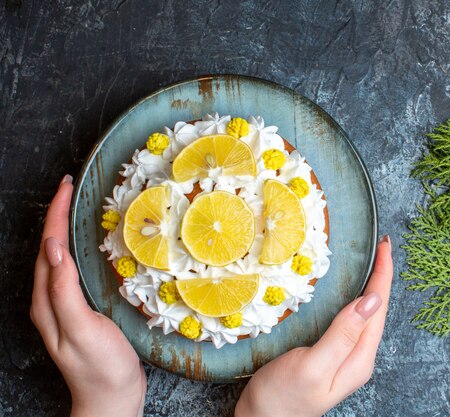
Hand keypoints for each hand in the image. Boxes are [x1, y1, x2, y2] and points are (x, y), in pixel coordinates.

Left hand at [30, 175, 145, 416]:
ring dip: (64, 229)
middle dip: (56, 215)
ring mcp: (64, 306)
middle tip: (71, 189)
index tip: (67, 186)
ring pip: (58, 258)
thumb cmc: (101, 366)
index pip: (48, 247)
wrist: (111, 398)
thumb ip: (64, 291)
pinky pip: (71, 270)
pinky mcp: (80, 310)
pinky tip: (87, 246)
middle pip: (49, 248)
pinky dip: (76, 249)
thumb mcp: (82, 328)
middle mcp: (50, 300)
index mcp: (47, 300)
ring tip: (75, 208)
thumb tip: (54, 250)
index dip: (55, 215)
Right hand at [235, 236, 392, 416]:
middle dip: (381, 275)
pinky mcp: (329, 354)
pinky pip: (349, 320)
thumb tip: (371, 300)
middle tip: (382, 246)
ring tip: (374, 261)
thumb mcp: (314, 365)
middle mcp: (357, 356)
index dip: (383, 275)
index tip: (384, 245)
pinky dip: (353, 298)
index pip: (378, 308)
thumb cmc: (283, 397)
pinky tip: (350, 291)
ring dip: (370, 285)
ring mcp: (344, 356)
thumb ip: (343, 334)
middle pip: (376, 309)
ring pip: (364, 313)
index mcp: (359, 358)